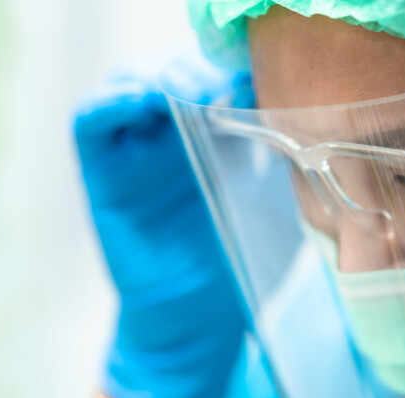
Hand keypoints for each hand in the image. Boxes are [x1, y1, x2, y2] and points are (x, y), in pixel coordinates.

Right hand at [74, 49, 253, 397]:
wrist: (198, 325)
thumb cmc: (241, 263)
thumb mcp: (272, 202)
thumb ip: (281, 158)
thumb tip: (311, 112)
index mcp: (211, 135)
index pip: (212, 74)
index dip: (232, 65)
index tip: (263, 72)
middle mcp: (169, 135)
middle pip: (172, 69)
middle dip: (200, 66)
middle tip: (231, 79)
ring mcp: (133, 151)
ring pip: (130, 82)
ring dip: (162, 76)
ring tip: (195, 91)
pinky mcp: (102, 174)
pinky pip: (92, 122)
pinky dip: (115, 102)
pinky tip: (148, 100)